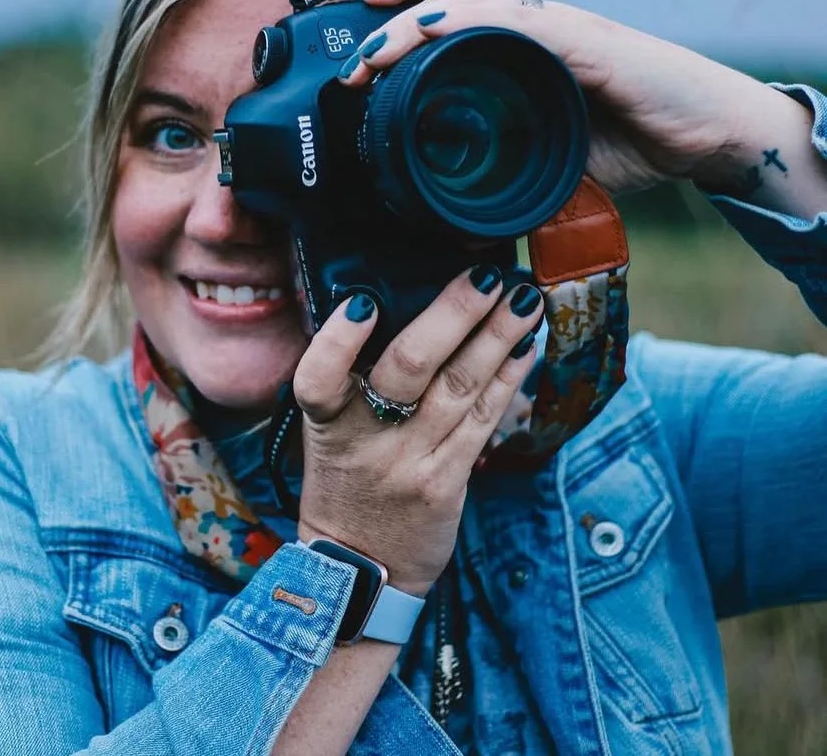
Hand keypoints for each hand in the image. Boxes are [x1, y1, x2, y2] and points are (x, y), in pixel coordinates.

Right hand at [293, 267, 544, 595]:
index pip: (318, 377)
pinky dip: (507, 377)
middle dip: (452, 316)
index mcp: (326, 422)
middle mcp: (367, 439)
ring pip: (460, 387)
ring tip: (523, 299)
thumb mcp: (326, 432)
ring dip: (497, 337)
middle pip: (409, 369)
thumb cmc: (345, 482)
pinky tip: (526, 345)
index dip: (338, 340)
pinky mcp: (449, 479)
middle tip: (485, 276)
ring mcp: (412, 460)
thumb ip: (348, 378)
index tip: (363, 302)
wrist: (362, 567)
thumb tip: (388, 304)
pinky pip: (484, 419)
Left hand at [338, 0, 784, 196]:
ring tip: (373, 55)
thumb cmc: (632, 141)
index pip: (455, 6)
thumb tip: (456, 217)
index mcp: (521, 47)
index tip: (361, 50)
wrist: (708, 135)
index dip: (405, 12)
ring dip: (414, 23)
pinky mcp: (583, 41)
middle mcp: (534, 25)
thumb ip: (507, 175)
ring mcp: (556, 27)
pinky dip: (468, 23)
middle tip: (354, 52)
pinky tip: (433, 33)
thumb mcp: (550, 164)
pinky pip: (515, 20)